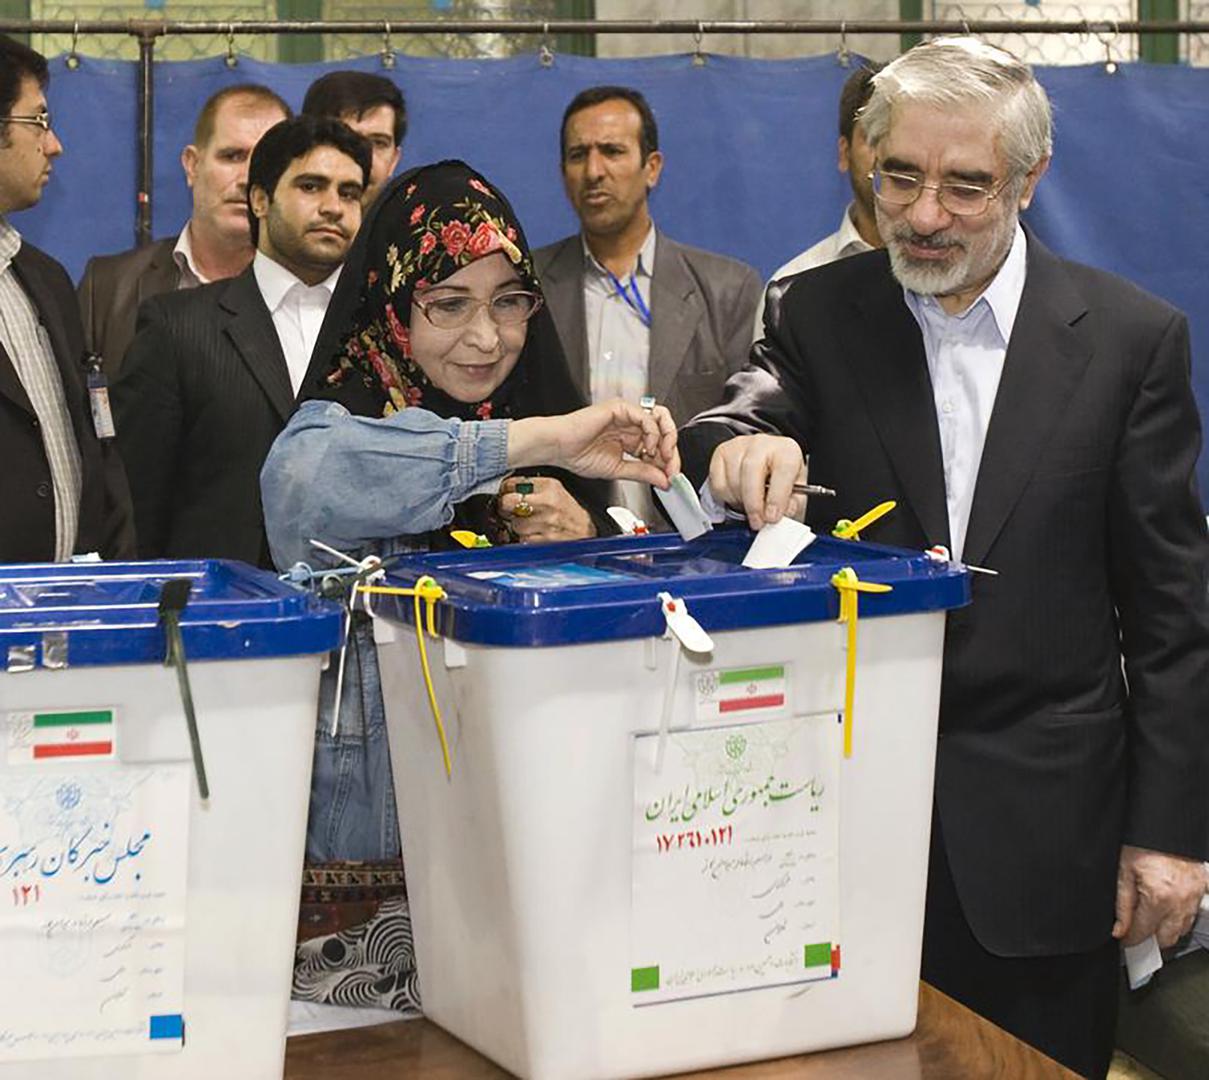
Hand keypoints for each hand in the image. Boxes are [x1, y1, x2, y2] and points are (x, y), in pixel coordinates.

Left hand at [496, 476, 596, 543]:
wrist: (585, 531)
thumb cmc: (568, 511)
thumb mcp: (555, 490)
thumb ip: (532, 486)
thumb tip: (506, 488)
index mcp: (549, 486)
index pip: (512, 484)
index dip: (505, 490)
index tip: (506, 494)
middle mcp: (547, 503)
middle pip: (508, 502)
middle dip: (505, 507)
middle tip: (510, 509)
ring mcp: (546, 523)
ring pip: (514, 524)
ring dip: (517, 526)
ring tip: (529, 524)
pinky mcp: (545, 540)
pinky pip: (522, 540)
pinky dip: (525, 539)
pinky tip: (534, 534)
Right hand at [508, 400, 679, 487]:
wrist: (559, 448)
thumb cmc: (578, 455)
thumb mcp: (618, 470)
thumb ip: (642, 473)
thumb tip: (664, 481)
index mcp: (630, 439)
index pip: (658, 446)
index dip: (668, 461)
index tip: (671, 476)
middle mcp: (631, 425)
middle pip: (664, 431)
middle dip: (671, 451)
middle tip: (672, 468)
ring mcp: (627, 415)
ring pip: (660, 419)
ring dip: (667, 438)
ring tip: (664, 456)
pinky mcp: (621, 408)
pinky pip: (646, 416)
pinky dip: (652, 432)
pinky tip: (647, 448)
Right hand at [708, 434, 804, 529]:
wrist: (766, 464)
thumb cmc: (781, 477)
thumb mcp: (796, 492)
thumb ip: (792, 504)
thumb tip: (782, 514)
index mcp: (786, 450)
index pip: (783, 469)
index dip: (776, 496)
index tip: (772, 517)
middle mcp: (762, 444)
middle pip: (751, 471)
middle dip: (753, 503)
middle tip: (757, 522)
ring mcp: (739, 446)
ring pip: (732, 480)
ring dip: (740, 501)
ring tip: (750, 506)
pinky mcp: (721, 453)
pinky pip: (718, 484)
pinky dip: (726, 497)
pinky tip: (738, 497)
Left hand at [1113, 844, 1206, 946]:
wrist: (1164, 825)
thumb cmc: (1142, 843)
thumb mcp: (1123, 872)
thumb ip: (1122, 905)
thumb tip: (1119, 929)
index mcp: (1158, 897)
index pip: (1143, 931)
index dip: (1130, 939)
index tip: (1125, 941)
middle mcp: (1180, 901)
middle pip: (1166, 938)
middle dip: (1150, 938)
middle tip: (1136, 932)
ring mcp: (1194, 896)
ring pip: (1182, 929)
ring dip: (1166, 930)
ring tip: (1150, 921)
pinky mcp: (1202, 889)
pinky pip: (1192, 914)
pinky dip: (1179, 917)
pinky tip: (1167, 909)